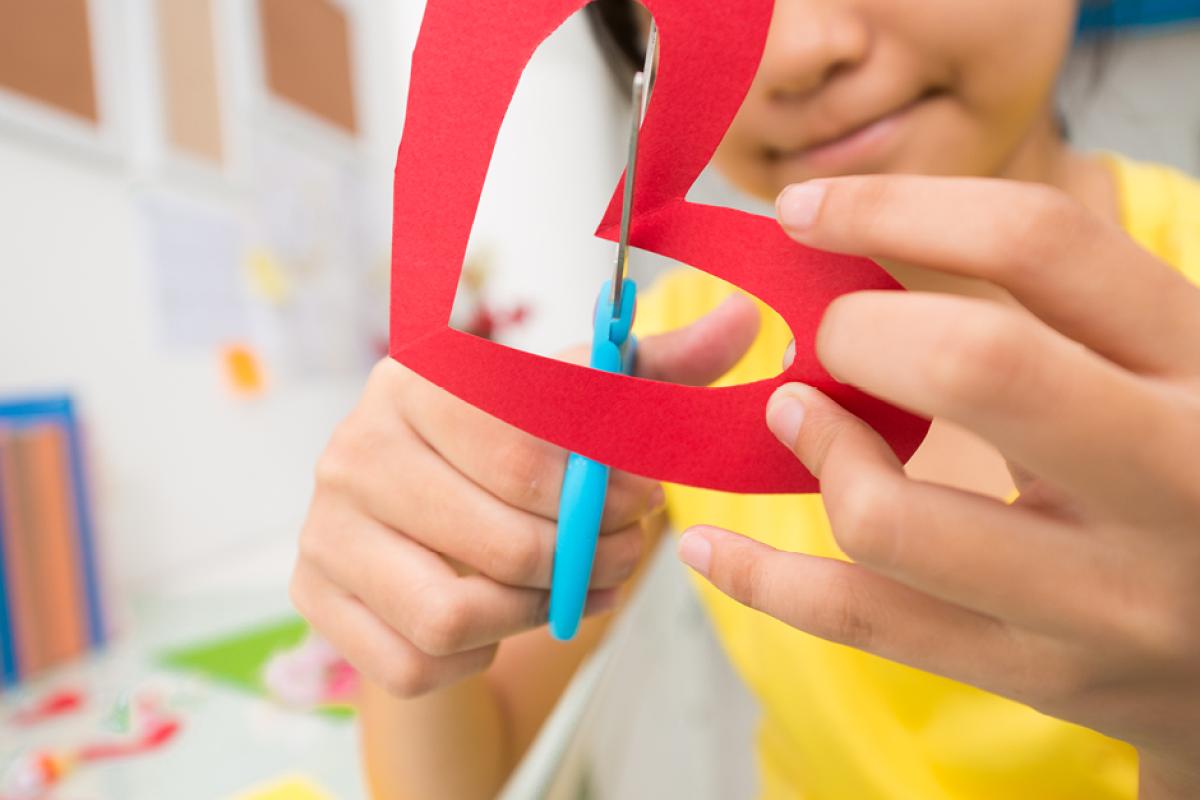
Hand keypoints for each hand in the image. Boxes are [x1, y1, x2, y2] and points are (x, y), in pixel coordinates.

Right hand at [292, 295, 758, 697]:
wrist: (419, 524)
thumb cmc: (507, 458)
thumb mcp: (578, 407)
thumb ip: (654, 370)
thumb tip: (744, 316)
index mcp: (415, 381)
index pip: (521, 446)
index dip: (603, 489)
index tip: (647, 502)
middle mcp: (354, 447)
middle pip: (498, 537)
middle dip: (584, 561)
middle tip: (622, 558)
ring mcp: (324, 528)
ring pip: (454, 611)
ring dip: (533, 612)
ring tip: (569, 589)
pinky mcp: (314, 597)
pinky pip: (413, 660)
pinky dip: (473, 653)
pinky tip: (497, 618)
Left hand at [677, 176, 1199, 796]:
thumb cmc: (1188, 470)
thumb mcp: (1159, 365)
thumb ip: (1045, 310)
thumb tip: (854, 249)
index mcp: (1198, 362)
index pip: (1036, 242)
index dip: (893, 207)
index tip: (806, 209)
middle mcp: (1169, 476)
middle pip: (971, 364)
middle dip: (856, 332)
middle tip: (828, 336)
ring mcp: (1101, 595)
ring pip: (891, 517)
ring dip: (814, 450)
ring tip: (796, 420)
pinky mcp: (1036, 673)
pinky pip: (862, 621)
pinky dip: (764, 580)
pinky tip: (712, 548)